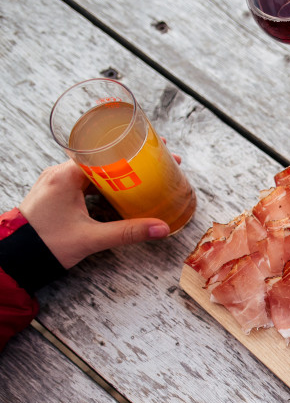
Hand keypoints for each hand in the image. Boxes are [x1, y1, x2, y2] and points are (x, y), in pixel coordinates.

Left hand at [19, 161, 171, 269]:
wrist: (16, 257)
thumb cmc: (46, 244)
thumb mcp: (91, 238)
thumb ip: (128, 232)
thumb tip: (161, 228)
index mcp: (65, 176)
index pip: (102, 152)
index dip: (129, 149)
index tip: (150, 145)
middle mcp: (59, 174)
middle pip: (100, 159)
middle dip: (128, 159)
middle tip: (154, 160)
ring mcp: (56, 183)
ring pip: (93, 170)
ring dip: (116, 172)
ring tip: (142, 174)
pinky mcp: (56, 193)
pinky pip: (84, 181)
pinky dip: (104, 183)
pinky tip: (119, 190)